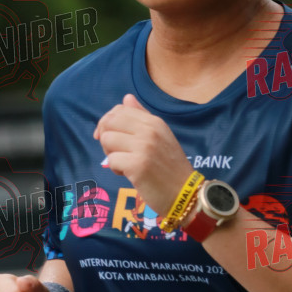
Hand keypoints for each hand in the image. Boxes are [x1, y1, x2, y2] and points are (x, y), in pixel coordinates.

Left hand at [94, 93, 192, 216]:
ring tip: (125, 164)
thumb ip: (142, 117)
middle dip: (106, 138)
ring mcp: (143, 147)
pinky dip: (116, 169)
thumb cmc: (171, 168)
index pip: (119, 110)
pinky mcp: (137, 165)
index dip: (108, 123)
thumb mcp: (161, 136)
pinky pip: (111, 160)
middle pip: (108, 123)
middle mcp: (149, 130)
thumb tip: (126, 98)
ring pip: (107, 140)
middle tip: (117, 152)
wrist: (185, 193)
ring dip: (111, 154)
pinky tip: (129, 174)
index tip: (112, 139)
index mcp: (154, 121)